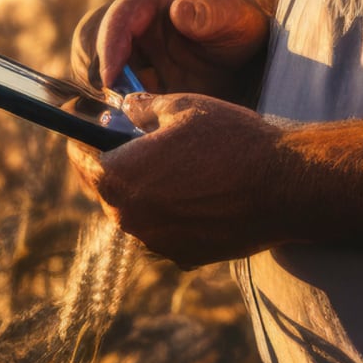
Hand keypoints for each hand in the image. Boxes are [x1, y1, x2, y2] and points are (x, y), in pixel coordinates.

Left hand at [65, 91, 306, 268]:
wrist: (283, 187)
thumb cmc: (231, 141)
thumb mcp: (182, 107)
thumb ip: (141, 108)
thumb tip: (123, 106)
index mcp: (120, 177)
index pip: (80, 158)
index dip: (79, 137)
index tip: (81, 126)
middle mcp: (130, 217)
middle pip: (104, 188)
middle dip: (110, 164)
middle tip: (123, 140)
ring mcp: (156, 242)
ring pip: (133, 212)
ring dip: (139, 190)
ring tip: (161, 165)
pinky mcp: (183, 256)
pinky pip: (161, 230)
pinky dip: (165, 212)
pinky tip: (188, 190)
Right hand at [69, 0, 272, 108]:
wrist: (251, 56)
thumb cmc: (243, 28)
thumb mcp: (235, 19)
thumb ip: (210, 14)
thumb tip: (178, 12)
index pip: (117, 18)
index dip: (110, 49)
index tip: (112, 81)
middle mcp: (132, 17)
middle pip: (94, 44)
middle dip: (102, 76)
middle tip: (120, 107)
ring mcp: (129, 46)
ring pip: (97, 70)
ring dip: (107, 94)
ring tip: (131, 116)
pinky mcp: (131, 73)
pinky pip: (110, 90)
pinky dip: (117, 106)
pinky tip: (136, 121)